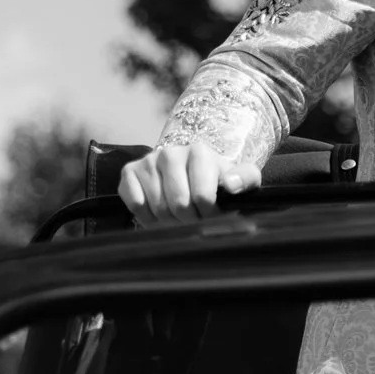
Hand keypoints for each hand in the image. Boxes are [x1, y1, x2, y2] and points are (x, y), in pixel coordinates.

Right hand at [117, 143, 258, 223]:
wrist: (190, 171)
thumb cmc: (217, 179)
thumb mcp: (241, 177)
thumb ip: (245, 178)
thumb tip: (231, 185)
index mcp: (198, 152)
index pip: (202, 197)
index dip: (209, 215)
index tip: (212, 215)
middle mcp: (170, 152)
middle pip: (179, 204)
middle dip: (189, 220)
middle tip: (194, 219)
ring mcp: (148, 161)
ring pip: (158, 207)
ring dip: (169, 221)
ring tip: (179, 216)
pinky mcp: (129, 172)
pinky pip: (136, 204)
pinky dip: (147, 216)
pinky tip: (159, 212)